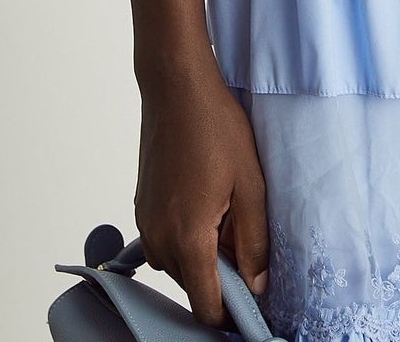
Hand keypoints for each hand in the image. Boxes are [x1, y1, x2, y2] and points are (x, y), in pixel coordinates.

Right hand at [134, 59, 269, 325]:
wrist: (175, 87)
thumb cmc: (215, 126)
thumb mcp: (250, 183)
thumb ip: (254, 241)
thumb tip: (257, 285)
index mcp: (188, 239)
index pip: (206, 307)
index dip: (232, 312)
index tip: (253, 299)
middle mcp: (159, 239)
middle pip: (193, 286)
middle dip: (221, 273)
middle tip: (244, 234)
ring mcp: (146, 223)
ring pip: (179, 264)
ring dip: (203, 253)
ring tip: (225, 209)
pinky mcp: (142, 207)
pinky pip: (166, 240)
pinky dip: (186, 234)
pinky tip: (206, 198)